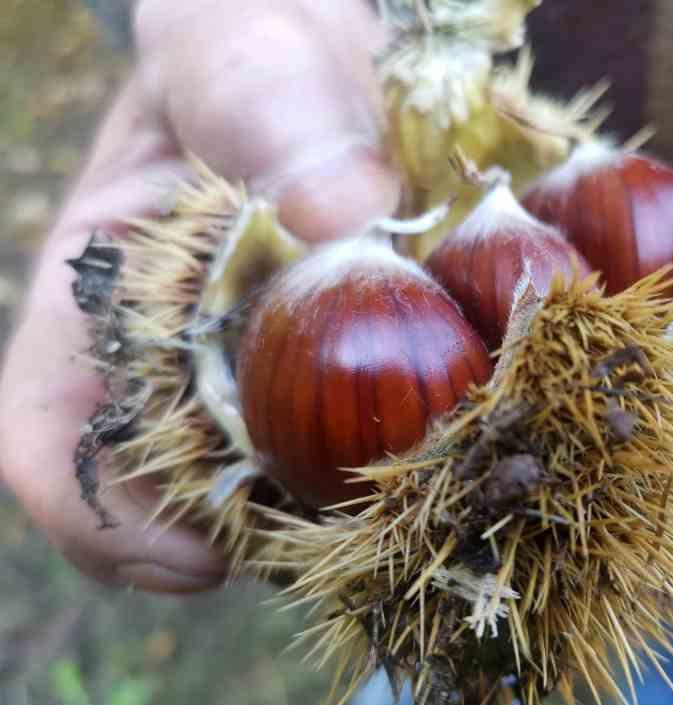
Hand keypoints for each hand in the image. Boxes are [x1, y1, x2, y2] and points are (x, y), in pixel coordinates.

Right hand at [0, 0, 398, 593]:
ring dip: (362, 509)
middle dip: (268, 534)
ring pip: (305, 482)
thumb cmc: (257, 42)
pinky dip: (433, 449)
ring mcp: (286, 372)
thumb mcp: (240, 48)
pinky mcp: (376, 365)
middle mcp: (192, 355)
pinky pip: (398, 433)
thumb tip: (342, 216)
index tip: (191, 561)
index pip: (59, 434)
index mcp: (111, 294)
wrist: (350, 49)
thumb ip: (267, 111)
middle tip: (354, 542)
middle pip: (201, 492)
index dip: (102, 519)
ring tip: (432, 502)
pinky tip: (488, 435)